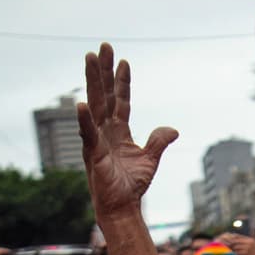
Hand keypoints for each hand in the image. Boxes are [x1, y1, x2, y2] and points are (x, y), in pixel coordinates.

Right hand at [77, 42, 178, 219]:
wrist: (123, 207)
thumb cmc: (131, 186)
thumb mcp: (150, 160)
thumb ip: (158, 142)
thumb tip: (172, 129)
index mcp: (118, 131)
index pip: (120, 100)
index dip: (122, 81)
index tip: (123, 61)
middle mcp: (105, 131)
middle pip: (104, 94)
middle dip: (104, 71)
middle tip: (103, 47)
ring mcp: (97, 140)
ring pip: (94, 105)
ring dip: (92, 82)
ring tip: (90, 59)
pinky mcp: (93, 155)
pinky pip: (88, 134)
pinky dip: (84, 120)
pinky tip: (82, 105)